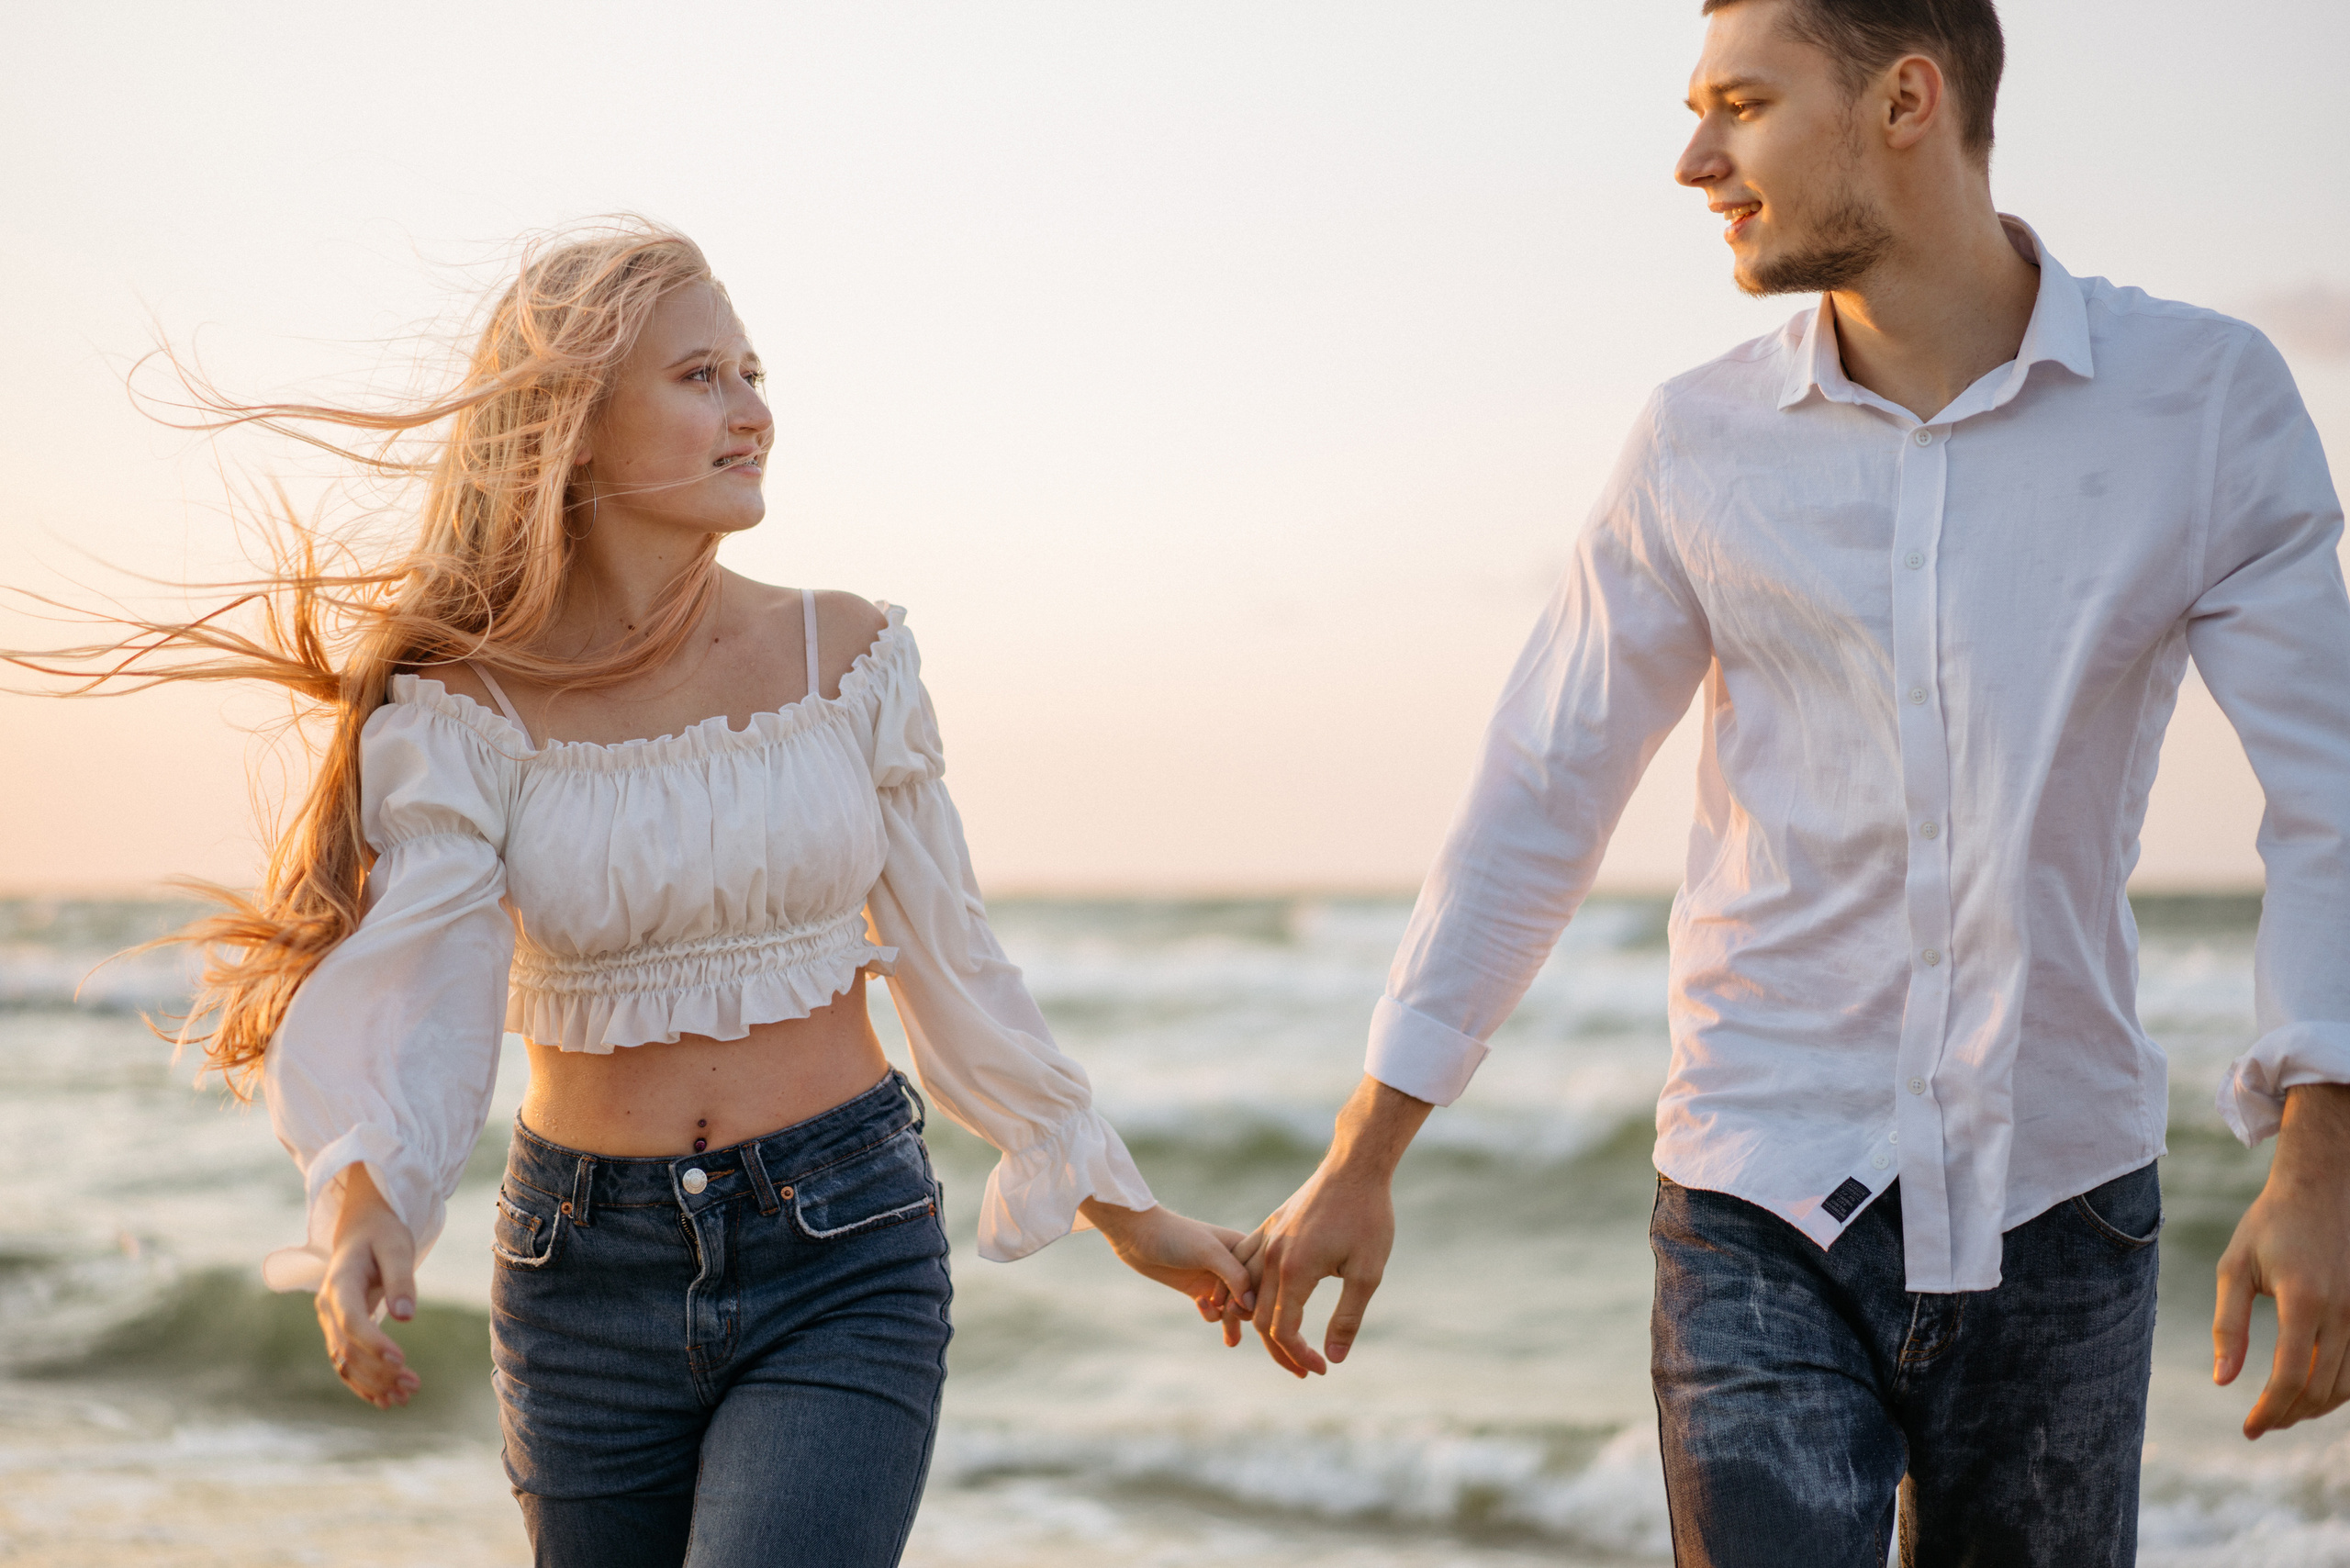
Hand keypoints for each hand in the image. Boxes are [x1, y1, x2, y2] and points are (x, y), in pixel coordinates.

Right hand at [318, 1163, 421, 1409]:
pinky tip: (387, 1400)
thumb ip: (400, 1278)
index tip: (401, 1360)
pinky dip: (363, 1383)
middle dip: (379, 1371)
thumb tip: (405, 1316)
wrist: (361, 1228)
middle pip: (348, 1348)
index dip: (373, 1343)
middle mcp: (327, 1306)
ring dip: (372, 1383)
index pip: (351, 1320)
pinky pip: (345, 1362)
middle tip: (413, 1386)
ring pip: (344, 1361)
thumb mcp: (396, 1246)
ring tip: (405, 1397)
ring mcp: (329, 1321)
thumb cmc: (382, 1233)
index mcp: (339, 1282)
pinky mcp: (338, 1330)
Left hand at [1080, 1198, 1253, 1316]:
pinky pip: (1216, 1313)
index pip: (1265, 1278)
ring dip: (1230, 1321)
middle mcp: (1235, 1264)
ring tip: (1225, 1331)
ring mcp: (1217, 1279)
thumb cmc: (1176, 1236)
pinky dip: (1212, 1316)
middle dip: (1243, 1310)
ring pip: (1235, 1309)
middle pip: (1253, 1297)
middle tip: (1228, 1313)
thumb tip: (1253, 1305)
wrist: (1139, 1236)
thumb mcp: (1209, 1252)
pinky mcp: (1200, 1291)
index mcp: (1245, 1247)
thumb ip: (1234, 1276)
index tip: (1241, 1301)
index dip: (1259, 1294)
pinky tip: (1200, 1305)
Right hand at [1225, 1075, 1431, 1377]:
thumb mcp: (1367, 1272)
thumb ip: (1347, 1318)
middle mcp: (1272, 1256)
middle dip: (1279, 1349)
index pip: (1282, 1330)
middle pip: (1258, 1317)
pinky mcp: (1269, 1226)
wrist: (1355, 1166)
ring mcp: (1266, 1239)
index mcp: (1295, 1271)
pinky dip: (1242, 1288)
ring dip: (1256, 1322)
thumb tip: (1334, 1359)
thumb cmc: (1368, 1218)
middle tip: (1304, 1367)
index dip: (1298, 1356)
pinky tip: (1252, 1302)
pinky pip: (1244, 1262)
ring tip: (1280, 1343)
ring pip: (1246, 1291)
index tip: (1320, 1370)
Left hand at [2217, 1083, 2349, 1437]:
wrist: (2322, 1189)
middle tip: (2260, 1425)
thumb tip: (2222, 1381)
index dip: (2268, 1411)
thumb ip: (2227, 1326)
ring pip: (2346, 1386)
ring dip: (2313, 1408)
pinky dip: (2337, 1389)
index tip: (2248, 1429)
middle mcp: (2343, 1313)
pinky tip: (2310, 1392)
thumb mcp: (2235, 1267)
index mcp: (2304, 1302)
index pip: (2290, 1378)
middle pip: (2320, 1390)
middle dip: (2288, 1416)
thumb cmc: (2270, 1225)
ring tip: (2280, 1413)